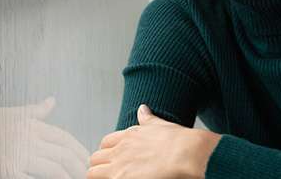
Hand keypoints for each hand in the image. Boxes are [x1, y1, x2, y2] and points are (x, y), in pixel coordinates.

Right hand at [0, 97, 90, 177]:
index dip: (79, 150)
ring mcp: (18, 155)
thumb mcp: (13, 112)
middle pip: (63, 154)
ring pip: (53, 168)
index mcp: (32, 125)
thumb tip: (51, 101)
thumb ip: (36, 111)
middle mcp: (29, 138)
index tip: (88, 159)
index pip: (64, 138)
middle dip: (78, 166)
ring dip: (68, 176)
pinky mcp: (5, 170)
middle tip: (88, 175)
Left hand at [88, 105, 220, 178]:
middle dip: (101, 165)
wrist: (188, 153)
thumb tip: (143, 108)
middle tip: (111, 173)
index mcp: (128, 136)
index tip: (114, 159)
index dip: (108, 152)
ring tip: (113, 178)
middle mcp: (120, 150)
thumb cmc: (179, 141)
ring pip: (92, 173)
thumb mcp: (161, 125)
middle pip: (96, 158)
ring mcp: (118, 166)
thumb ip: (148, 119)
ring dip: (99, 176)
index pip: (106, 143)